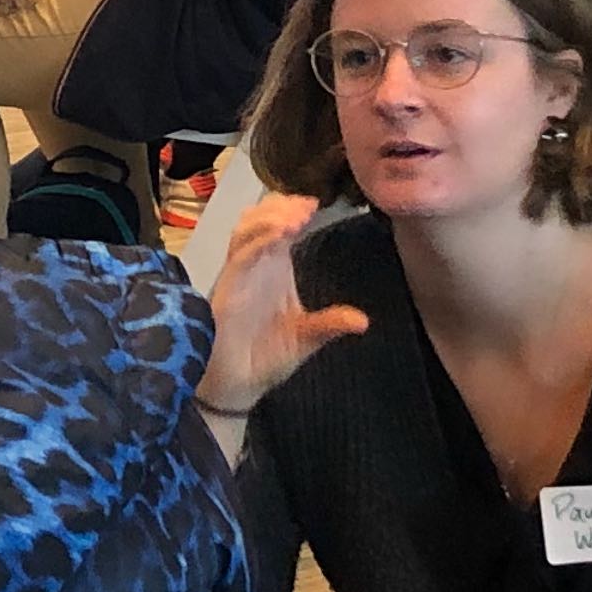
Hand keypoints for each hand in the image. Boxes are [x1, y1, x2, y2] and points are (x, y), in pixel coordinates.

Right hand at [199, 193, 367, 414]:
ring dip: (269, 218)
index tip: (315, 204)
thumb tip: (362, 321)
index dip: (292, 208)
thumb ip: (330, 324)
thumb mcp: (307, 338)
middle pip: (258, 218)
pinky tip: (278, 236)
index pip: (279, 225)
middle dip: (279, 206)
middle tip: (306, 206)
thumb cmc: (265, 357)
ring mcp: (239, 277)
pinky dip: (257, 242)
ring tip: (296, 217)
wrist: (239, 387)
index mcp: (274, 269)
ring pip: (245, 231)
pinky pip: (239, 258)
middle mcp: (255, 266)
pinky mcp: (228, 291)